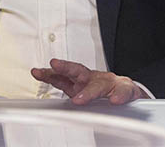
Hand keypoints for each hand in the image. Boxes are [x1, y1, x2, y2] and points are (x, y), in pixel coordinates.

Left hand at [31, 58, 149, 104]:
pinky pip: (122, 92)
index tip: (36, 72)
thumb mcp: (79, 86)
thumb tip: (39, 76)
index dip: (49, 73)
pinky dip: (118, 95)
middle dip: (66, 68)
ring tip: (80, 99)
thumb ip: (62, 83)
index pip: (62, 75)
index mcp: (81, 79)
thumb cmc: (101, 88)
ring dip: (89, 92)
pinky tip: (114, 100)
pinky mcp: (126, 89)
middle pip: (78, 71)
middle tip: (55, 65)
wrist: (128, 90)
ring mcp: (109, 83)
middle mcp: (93, 78)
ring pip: (99, 85)